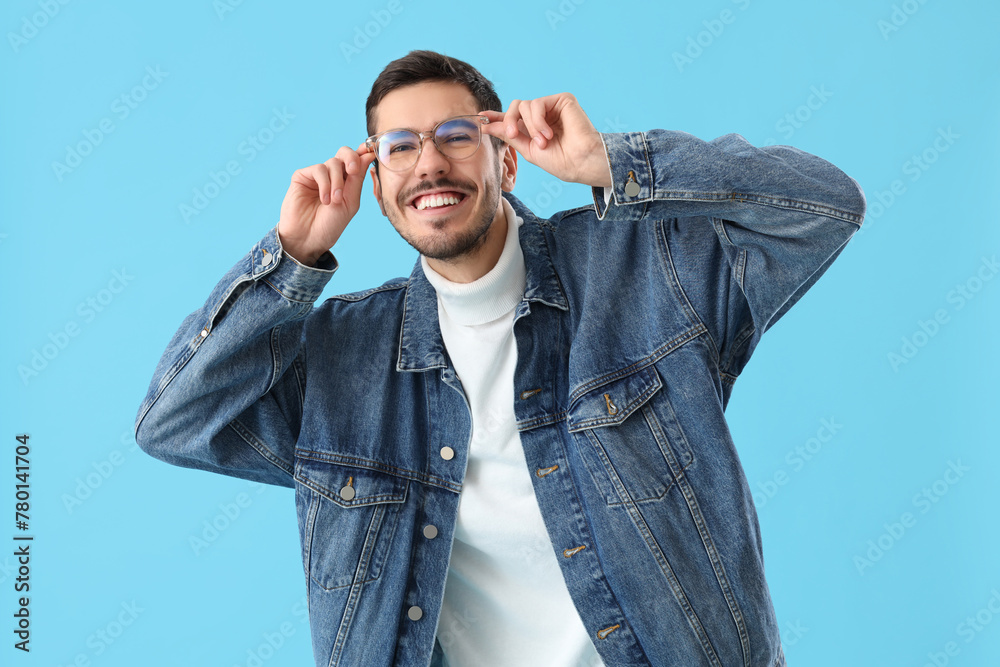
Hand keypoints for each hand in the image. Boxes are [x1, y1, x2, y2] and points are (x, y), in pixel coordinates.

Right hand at [277, 143, 376, 265]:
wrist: (309, 238)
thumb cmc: (330, 224)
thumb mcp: (350, 202)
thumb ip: (357, 179)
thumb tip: (367, 155)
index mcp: (347, 181)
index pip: (356, 161)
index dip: (363, 153)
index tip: (370, 152)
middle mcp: (332, 175)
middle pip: (344, 153)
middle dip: (351, 158)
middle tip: (353, 170)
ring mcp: (317, 175)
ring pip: (332, 162)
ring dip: (337, 182)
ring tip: (335, 201)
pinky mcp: (302, 176)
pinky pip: (318, 169)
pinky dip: (325, 184)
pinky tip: (325, 199)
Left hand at [479, 93, 610, 188]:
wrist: (579, 163)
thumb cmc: (560, 161)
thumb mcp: (527, 149)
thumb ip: (509, 135)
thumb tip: (487, 125)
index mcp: (535, 127)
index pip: (513, 117)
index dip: (497, 117)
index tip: (481, 118)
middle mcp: (543, 115)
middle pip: (515, 106)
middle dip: (510, 120)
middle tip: (512, 134)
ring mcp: (553, 106)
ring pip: (525, 105)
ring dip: (530, 127)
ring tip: (543, 142)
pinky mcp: (562, 100)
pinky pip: (537, 104)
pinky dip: (538, 121)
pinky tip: (548, 134)